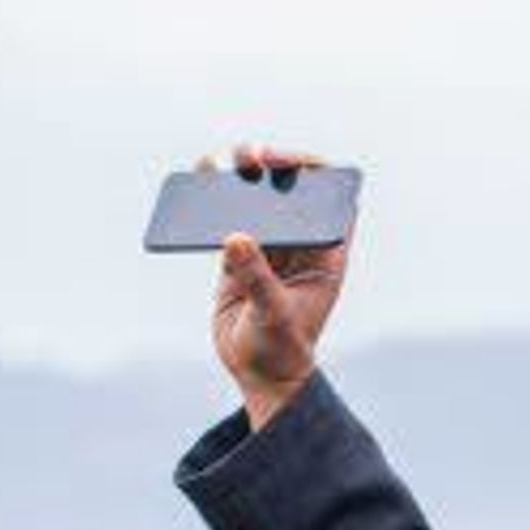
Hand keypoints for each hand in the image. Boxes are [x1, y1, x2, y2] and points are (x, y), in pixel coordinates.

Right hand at [204, 142, 350, 428]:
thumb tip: (235, 238)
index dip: (315, 170)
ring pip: (257, 199)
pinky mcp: (239, 255)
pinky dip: (213, 202)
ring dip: (240, 177)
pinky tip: (199, 184)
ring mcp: (270, 246)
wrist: (260, 373)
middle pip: (290, 189)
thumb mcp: (273, 313)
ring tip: (220, 162)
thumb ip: (256, 277)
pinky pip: (227, 219)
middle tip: (251, 155)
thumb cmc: (282, 347)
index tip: (291, 162)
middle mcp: (300, 243)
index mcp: (325, 252)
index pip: (330, 197)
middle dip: (271, 164)